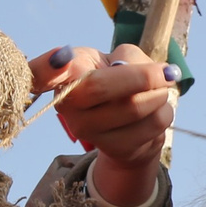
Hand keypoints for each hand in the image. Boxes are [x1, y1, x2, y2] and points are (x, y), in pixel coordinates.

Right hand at [31, 44, 176, 206]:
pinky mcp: (114, 149)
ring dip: (159, 94)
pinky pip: (151, 125)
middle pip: (100, 87)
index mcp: (62, 78)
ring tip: (160, 90)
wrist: (127, 125)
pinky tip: (158, 109)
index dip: (47, 66)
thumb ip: (124, 57)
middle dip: (142, 76)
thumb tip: (127, 69)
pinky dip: (164, 111)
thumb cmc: (118, 80)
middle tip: (165, 72)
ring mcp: (88, 131)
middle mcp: (66, 106)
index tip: (60, 58)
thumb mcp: (116, 57)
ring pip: (133, 107)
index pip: (40, 73)